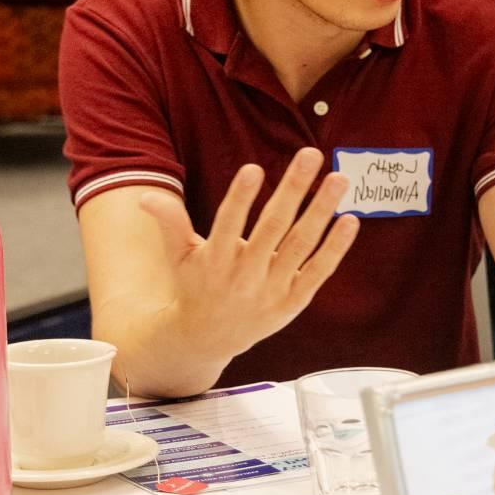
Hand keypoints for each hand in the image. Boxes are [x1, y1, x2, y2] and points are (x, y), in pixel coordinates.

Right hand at [139, 149, 359, 360]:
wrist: (208, 340)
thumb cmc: (194, 287)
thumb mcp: (177, 256)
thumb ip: (169, 222)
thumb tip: (145, 195)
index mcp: (215, 260)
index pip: (228, 224)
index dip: (240, 198)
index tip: (253, 168)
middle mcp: (245, 275)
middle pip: (274, 227)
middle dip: (293, 189)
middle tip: (311, 154)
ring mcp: (272, 289)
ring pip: (301, 245)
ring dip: (322, 210)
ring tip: (338, 179)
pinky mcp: (293, 301)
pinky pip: (318, 271)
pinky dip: (335, 248)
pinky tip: (349, 220)